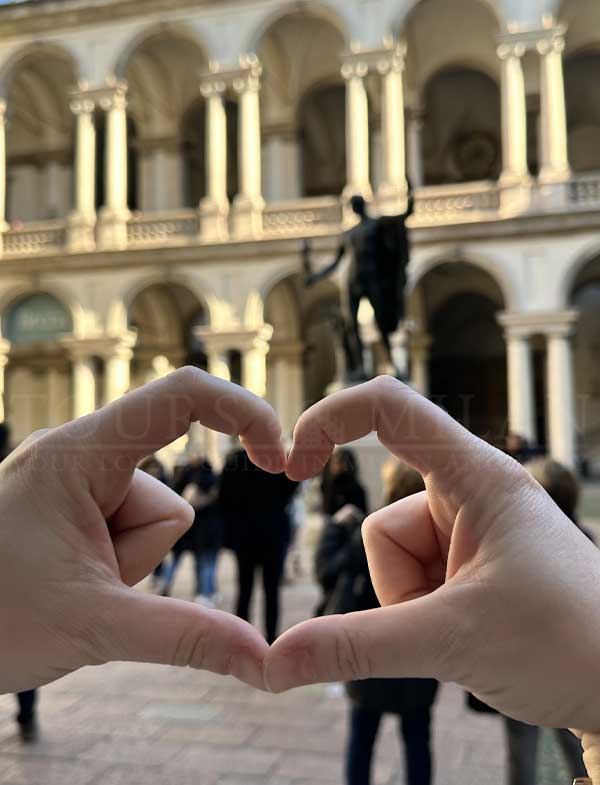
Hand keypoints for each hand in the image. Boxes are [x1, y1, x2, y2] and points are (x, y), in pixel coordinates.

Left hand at [0, 368, 284, 693]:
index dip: (244, 412)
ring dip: (125, 568)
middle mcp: (81, 456)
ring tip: (68, 589)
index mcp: (80, 454)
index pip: (182, 396)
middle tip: (82, 586)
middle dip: (141, 555)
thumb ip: (184, 636)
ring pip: (151, 525)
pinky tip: (67, 588)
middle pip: (168, 500)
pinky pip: (128, 536)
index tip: (279, 459)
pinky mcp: (76, 510)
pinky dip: (113, 570)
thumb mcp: (92, 624)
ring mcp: (78, 485)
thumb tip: (264, 657)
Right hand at [266, 376, 599, 731]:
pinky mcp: (467, 566)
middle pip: (384, 523)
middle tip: (450, 620)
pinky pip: (412, 585)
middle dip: (399, 585)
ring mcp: (468, 532)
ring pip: (394, 562)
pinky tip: (471, 635)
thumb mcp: (452, 640)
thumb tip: (275, 662)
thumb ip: (355, 647)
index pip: (388, 408)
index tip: (290, 463)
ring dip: (413, 609)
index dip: (328, 418)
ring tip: (471, 631)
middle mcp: (470, 494)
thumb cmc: (569, 644)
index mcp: (477, 476)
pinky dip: (424, 619)